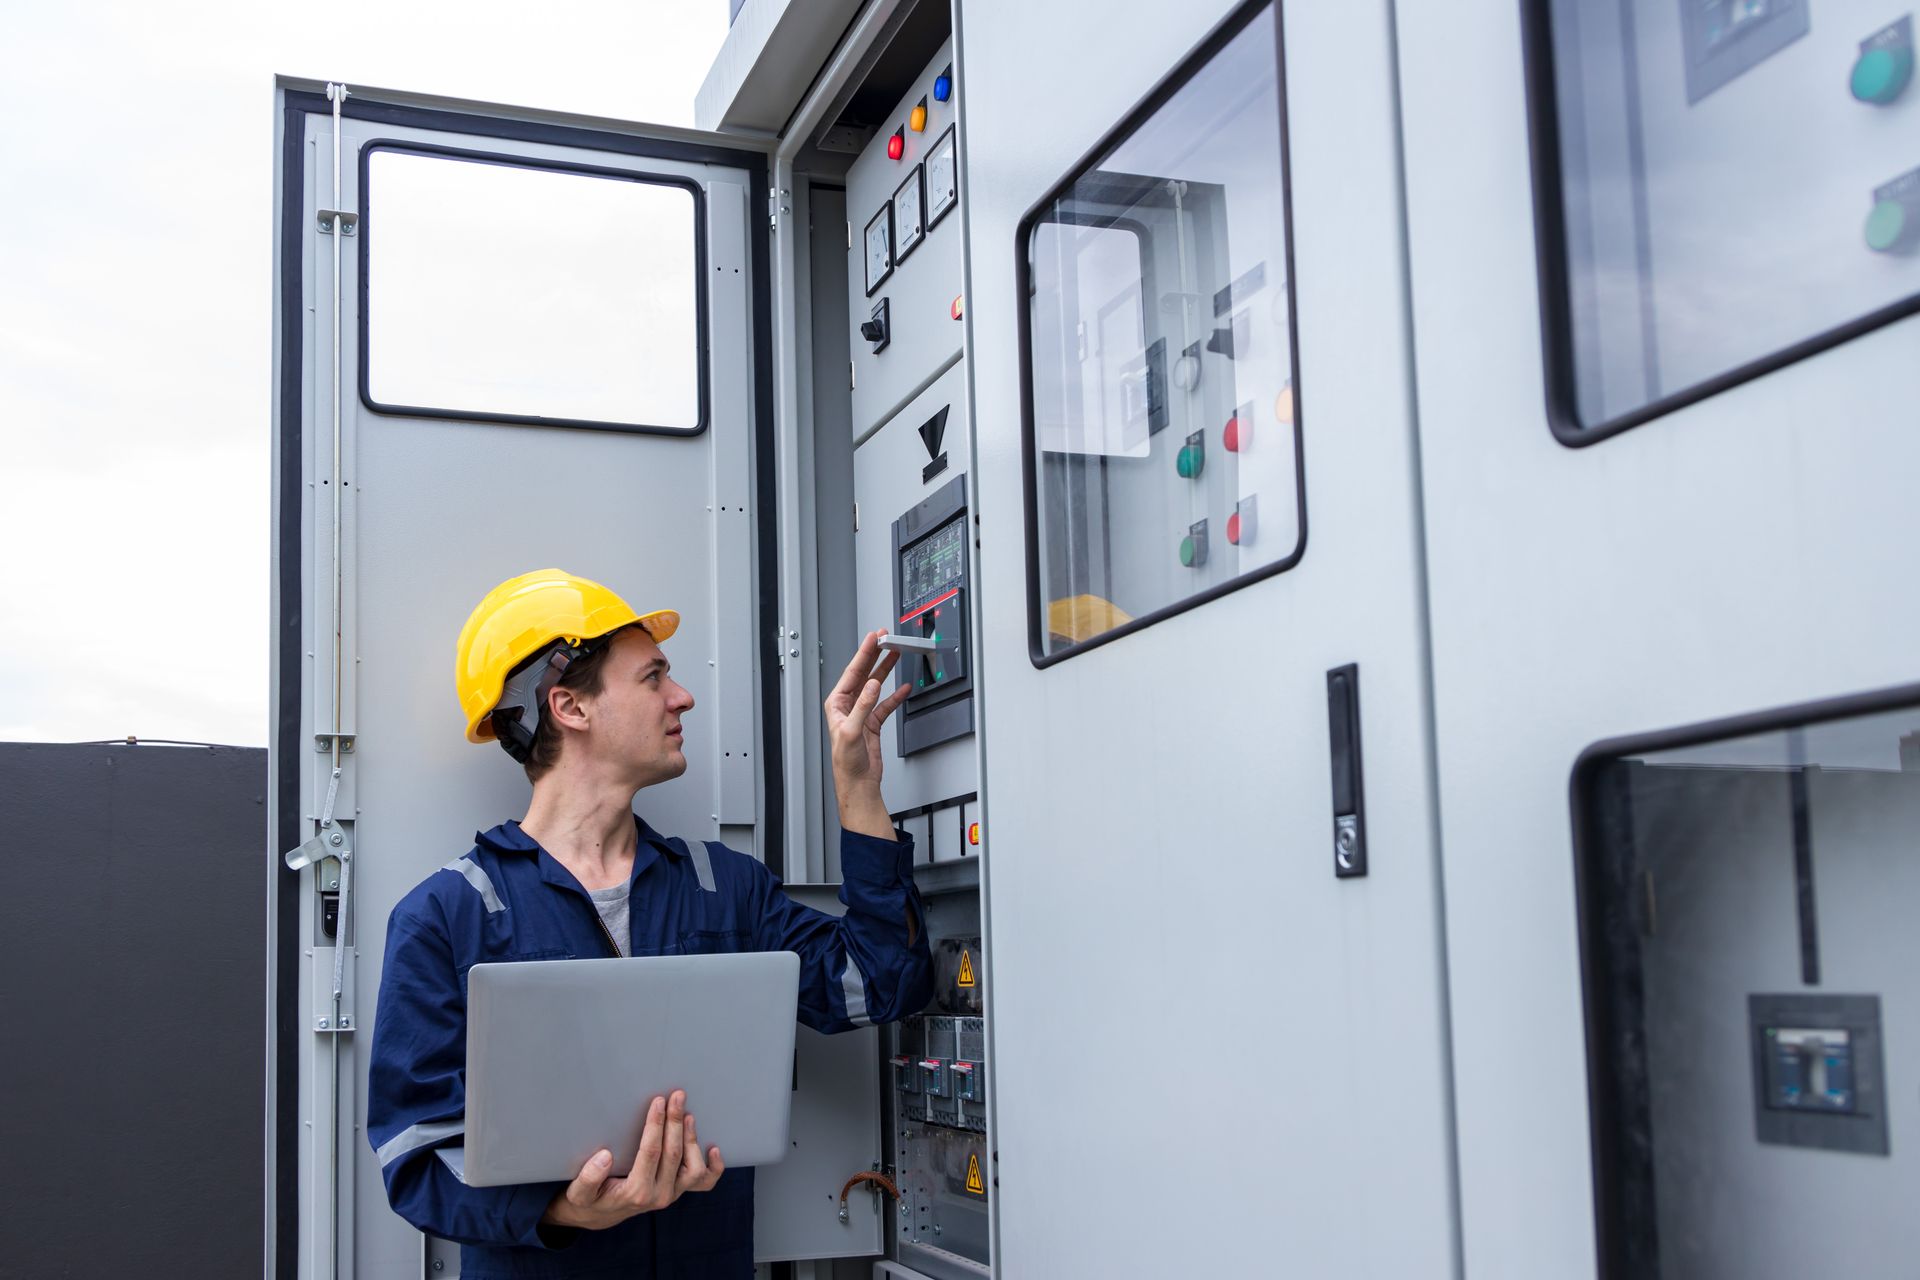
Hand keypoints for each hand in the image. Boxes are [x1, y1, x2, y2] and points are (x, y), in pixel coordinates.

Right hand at [541, 1091, 723, 1230]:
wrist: (600, 1214)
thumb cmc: (590, 1198)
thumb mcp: (579, 1192)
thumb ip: (588, 1177)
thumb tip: (604, 1157)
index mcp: (636, 1192)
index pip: (651, 1153)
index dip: (656, 1125)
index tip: (658, 1102)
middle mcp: (659, 1196)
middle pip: (674, 1155)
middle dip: (675, 1122)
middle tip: (677, 1096)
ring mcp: (672, 1194)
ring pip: (693, 1168)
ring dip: (692, 1138)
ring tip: (687, 1114)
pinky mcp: (678, 1190)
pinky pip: (703, 1183)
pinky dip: (713, 1167)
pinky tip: (714, 1148)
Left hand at [824, 632, 912, 835]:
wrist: (858, 783)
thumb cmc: (846, 762)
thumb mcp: (851, 731)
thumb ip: (863, 706)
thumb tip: (872, 685)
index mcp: (836, 704)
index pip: (852, 672)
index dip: (864, 654)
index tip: (874, 639)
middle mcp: (847, 705)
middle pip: (863, 673)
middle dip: (875, 655)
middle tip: (885, 638)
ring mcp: (861, 712)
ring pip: (876, 685)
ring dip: (886, 670)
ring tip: (896, 654)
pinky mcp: (873, 722)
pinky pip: (886, 704)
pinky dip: (896, 696)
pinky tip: (904, 687)